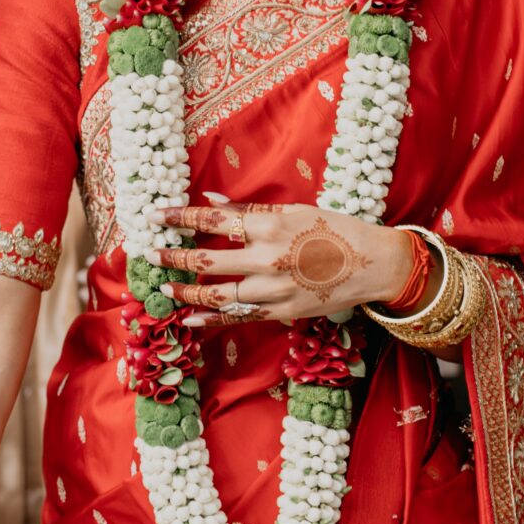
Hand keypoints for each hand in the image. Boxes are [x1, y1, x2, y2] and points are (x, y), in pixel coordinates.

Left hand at [155, 204, 414, 323]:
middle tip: (150, 252)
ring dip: (185, 291)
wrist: (373, 264)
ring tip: (165, 287)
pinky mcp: (280, 312)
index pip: (212, 221)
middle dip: (173, 257)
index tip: (156, 216)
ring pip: (216, 294)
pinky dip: (210, 320)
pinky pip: (237, 318)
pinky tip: (190, 320)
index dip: (179, 218)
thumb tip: (209, 203)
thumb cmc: (335, 230)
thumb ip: (250, 209)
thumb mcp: (294, 210)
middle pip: (206, 260)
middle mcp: (266, 259)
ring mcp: (272, 290)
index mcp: (269, 226)